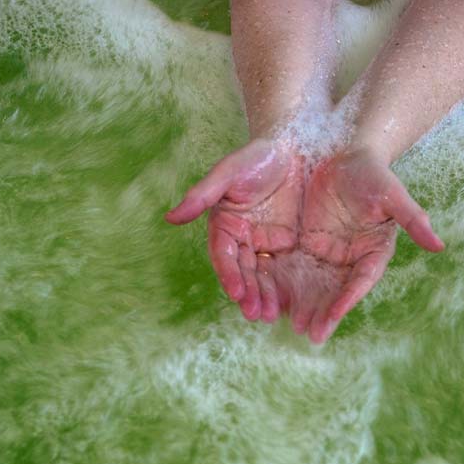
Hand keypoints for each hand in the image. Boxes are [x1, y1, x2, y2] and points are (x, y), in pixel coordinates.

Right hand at [166, 139, 303, 322]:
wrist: (293, 147)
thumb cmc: (256, 156)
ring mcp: (265, 244)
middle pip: (243, 272)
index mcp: (224, 226)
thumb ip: (201, 196)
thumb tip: (170, 218)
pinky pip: (286, 269)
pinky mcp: (287, 244)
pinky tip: (292, 304)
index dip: (229, 274)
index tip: (236, 292)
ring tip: (272, 316)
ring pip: (263, 276)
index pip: (224, 255)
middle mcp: (242, 239)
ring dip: (265, 296)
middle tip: (256, 314)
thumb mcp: (227, 173)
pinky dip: (286, 287)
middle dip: (249, 294)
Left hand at [291, 147, 443, 343]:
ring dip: (305, 306)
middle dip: (323, 313)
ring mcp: (327, 254)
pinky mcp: (306, 245)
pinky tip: (275, 301)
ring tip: (293, 326)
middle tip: (310, 334)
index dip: (348, 299)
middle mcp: (350, 259)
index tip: (334, 315)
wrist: (346, 157)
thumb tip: (440, 246)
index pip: (361, 281)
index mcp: (373, 252)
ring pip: (314, 285)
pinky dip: (287, 285)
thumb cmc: (374, 175)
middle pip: (336, 291)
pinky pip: (294, 268)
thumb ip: (413, 220)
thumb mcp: (393, 195)